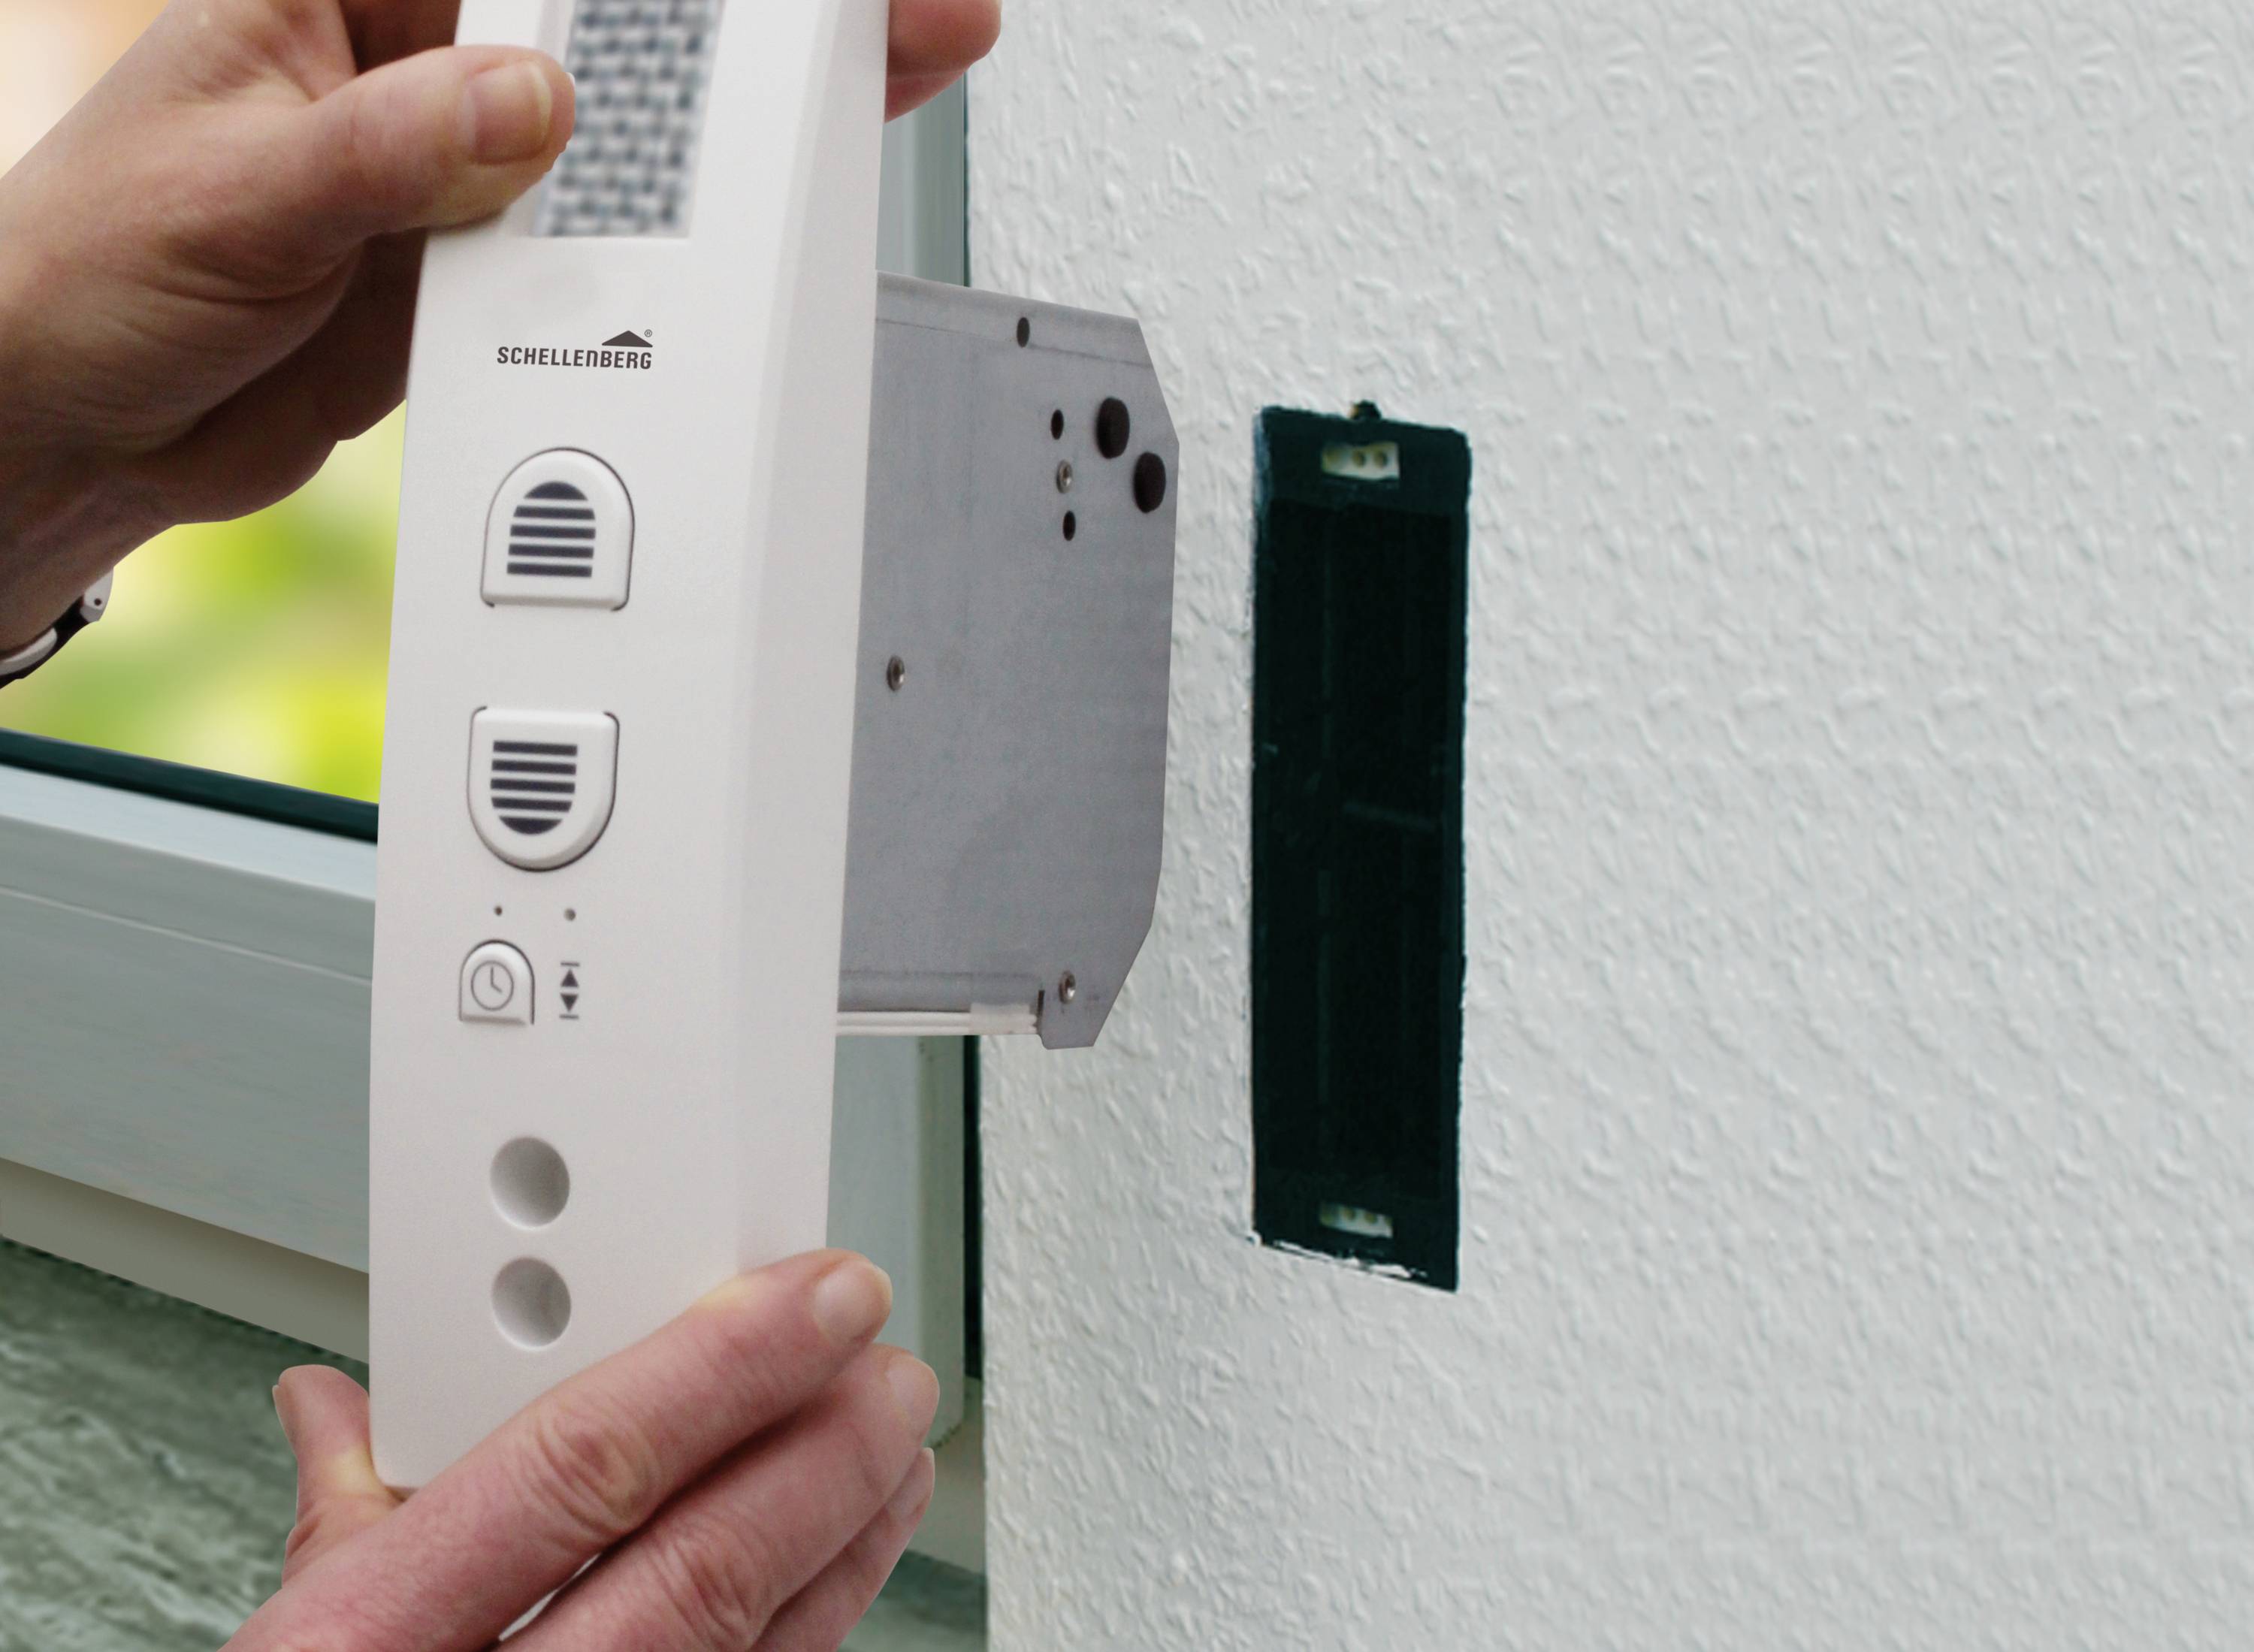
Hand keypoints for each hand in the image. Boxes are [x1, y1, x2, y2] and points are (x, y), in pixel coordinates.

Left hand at [0, 0, 1000, 649]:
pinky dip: (689, 237)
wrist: (79, 432)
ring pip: (637, 129)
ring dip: (748, 121)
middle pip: (619, 22)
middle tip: (881, 20)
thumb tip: (535, 107)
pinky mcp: (488, 265)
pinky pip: (609, 238)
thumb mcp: (238, 193)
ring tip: (861, 90)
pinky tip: (765, 222)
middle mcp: (417, 59)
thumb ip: (395, 149)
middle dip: (747, 26)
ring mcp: (462, 164)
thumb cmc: (85, 274)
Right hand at [229, 1251, 938, 1651]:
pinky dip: (807, 1642)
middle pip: (701, 1570)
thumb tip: (336, 1404)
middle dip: (821, 1453)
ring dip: (844, 1546)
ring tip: (897, 1456)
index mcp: (367, 1650)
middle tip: (891, 1369)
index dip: (721, 1366)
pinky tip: (841, 1581)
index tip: (815, 1296)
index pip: (580, 1470)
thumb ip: (344, 1521)